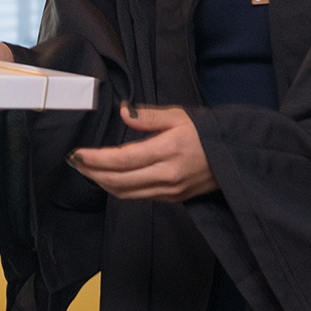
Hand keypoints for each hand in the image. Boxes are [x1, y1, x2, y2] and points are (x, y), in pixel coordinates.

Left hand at [68, 105, 217, 201]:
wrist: (236, 159)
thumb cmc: (206, 133)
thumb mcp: (179, 116)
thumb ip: (148, 116)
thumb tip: (123, 111)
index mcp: (168, 150)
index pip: (122, 159)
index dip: (96, 159)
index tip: (77, 153)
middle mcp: (167, 175)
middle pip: (118, 181)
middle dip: (92, 172)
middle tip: (74, 162)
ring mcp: (169, 191)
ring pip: (125, 193)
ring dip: (102, 183)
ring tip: (86, 170)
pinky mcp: (172, 199)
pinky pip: (138, 196)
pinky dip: (118, 188)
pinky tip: (108, 177)